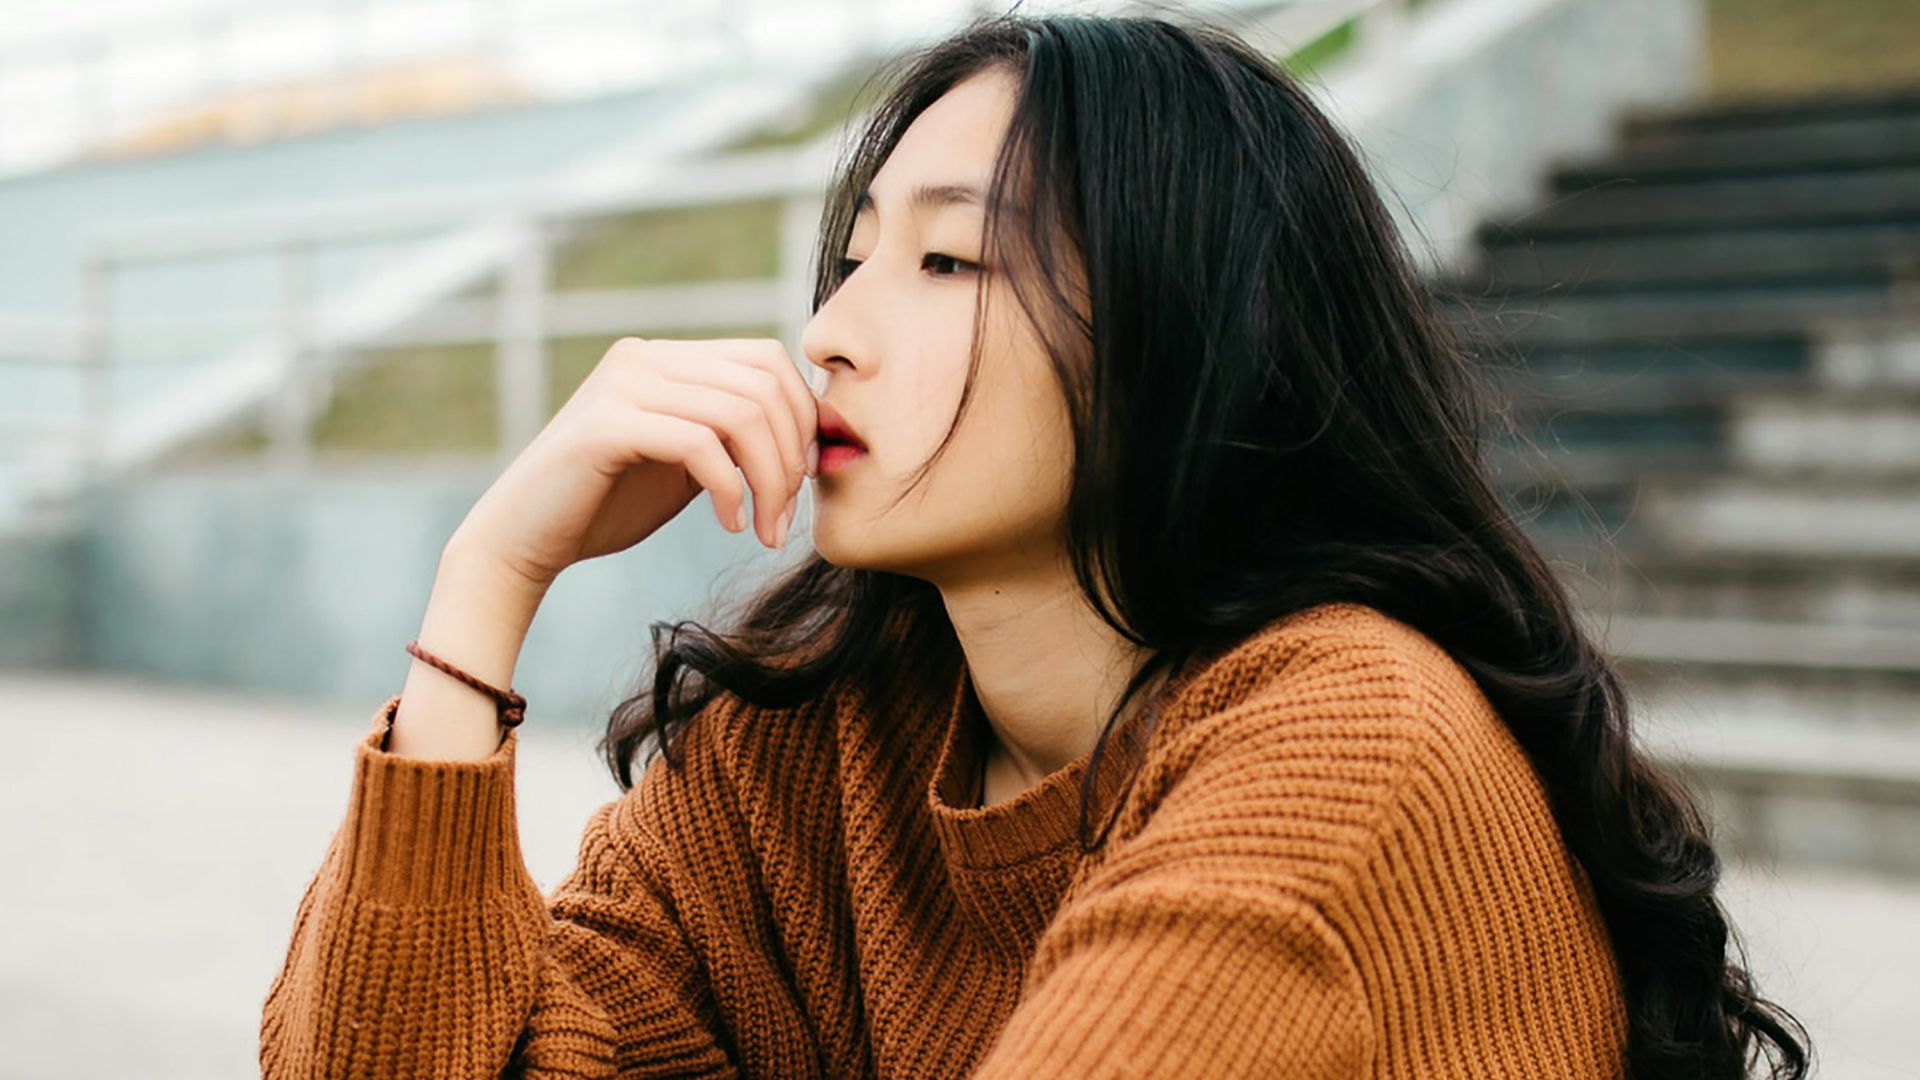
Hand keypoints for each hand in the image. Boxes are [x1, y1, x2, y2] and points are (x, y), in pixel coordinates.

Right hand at [448, 336, 817, 592]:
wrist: (525, 541)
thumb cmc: (607, 505)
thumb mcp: (687, 462)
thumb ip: (731, 434)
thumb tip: (807, 428)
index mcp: (665, 358)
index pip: (766, 360)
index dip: (803, 418)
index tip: (806, 479)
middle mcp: (644, 357)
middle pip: (763, 384)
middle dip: (791, 456)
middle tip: (786, 518)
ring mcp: (622, 385)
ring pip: (741, 414)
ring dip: (769, 481)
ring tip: (764, 530)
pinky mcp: (606, 425)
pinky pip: (700, 444)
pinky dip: (729, 489)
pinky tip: (729, 525)